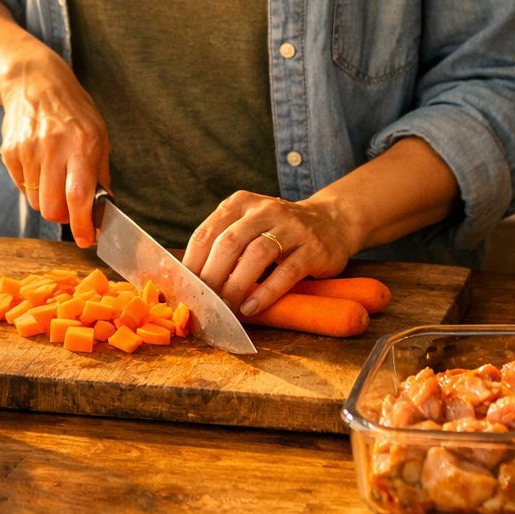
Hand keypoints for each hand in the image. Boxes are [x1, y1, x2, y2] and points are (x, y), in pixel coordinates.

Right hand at [0, 50, 110, 246]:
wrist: (35, 83)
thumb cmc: (73, 112)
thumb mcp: (99, 136)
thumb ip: (101, 174)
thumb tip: (103, 210)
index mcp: (82, 145)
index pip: (79, 196)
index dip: (82, 224)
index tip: (86, 239)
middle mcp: (53, 148)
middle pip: (51, 208)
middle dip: (62, 216)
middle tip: (71, 207)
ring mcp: (28, 150)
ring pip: (36, 201)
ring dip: (47, 198)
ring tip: (55, 175)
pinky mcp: (10, 152)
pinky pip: (22, 186)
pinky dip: (33, 184)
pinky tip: (40, 163)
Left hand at [182, 192, 365, 316]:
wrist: (332, 222)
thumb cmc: (278, 232)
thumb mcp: (249, 227)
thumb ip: (223, 246)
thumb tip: (189, 284)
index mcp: (240, 204)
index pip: (206, 233)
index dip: (191, 264)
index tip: (182, 291)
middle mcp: (265, 210)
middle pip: (229, 243)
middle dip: (211, 277)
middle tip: (202, 304)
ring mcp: (292, 228)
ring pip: (257, 255)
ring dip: (236, 286)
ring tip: (226, 309)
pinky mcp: (313, 249)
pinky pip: (287, 271)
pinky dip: (266, 292)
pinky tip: (251, 307)